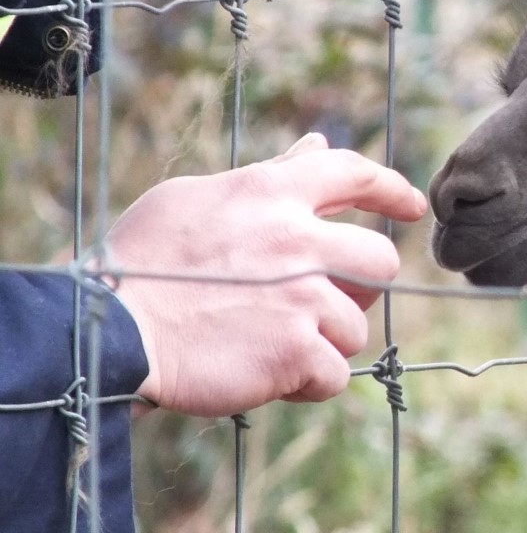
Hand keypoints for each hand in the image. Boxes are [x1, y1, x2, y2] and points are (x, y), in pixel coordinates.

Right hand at [104, 133, 426, 416]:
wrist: (108, 329)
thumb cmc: (141, 262)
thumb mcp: (198, 198)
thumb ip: (267, 177)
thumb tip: (316, 148)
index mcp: (271, 194)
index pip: (353, 172)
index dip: (391, 188)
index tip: (412, 206)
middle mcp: (297, 239)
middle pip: (382, 261)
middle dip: (363, 286)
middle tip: (326, 303)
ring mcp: (302, 297)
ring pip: (356, 326)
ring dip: (325, 341)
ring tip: (274, 344)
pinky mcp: (295, 351)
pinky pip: (335, 374)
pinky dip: (309, 383)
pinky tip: (272, 376)